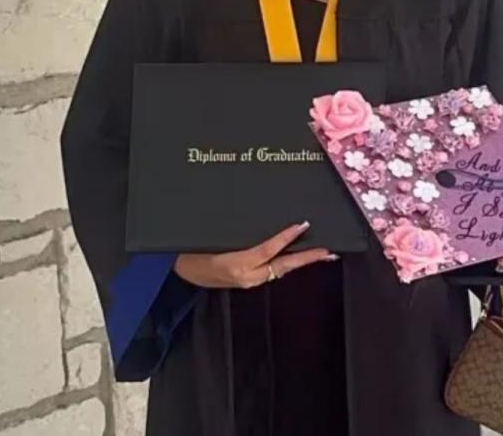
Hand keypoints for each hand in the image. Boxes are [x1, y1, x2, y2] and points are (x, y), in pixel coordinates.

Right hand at [173, 222, 336, 288]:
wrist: (175, 269)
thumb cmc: (189, 248)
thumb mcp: (210, 237)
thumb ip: (236, 233)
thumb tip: (260, 221)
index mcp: (234, 264)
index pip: (267, 250)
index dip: (286, 238)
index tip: (302, 225)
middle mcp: (244, 276)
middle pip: (282, 266)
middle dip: (306, 259)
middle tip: (327, 251)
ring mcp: (246, 281)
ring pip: (278, 270)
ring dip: (298, 262)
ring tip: (318, 253)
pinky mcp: (245, 282)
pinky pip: (270, 272)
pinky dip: (284, 264)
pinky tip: (294, 257)